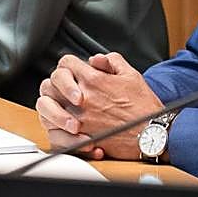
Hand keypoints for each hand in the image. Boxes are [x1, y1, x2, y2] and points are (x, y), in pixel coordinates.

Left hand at [36, 52, 162, 160]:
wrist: (150, 134)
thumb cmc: (143, 106)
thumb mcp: (131, 75)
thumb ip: (112, 61)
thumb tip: (95, 59)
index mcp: (94, 80)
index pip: (66, 63)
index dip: (70, 64)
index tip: (76, 70)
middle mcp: (82, 98)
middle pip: (50, 83)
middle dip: (56, 83)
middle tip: (65, 86)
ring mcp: (79, 118)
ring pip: (47, 107)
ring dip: (52, 103)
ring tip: (62, 104)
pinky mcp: (79, 137)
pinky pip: (54, 131)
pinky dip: (55, 126)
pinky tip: (65, 123)